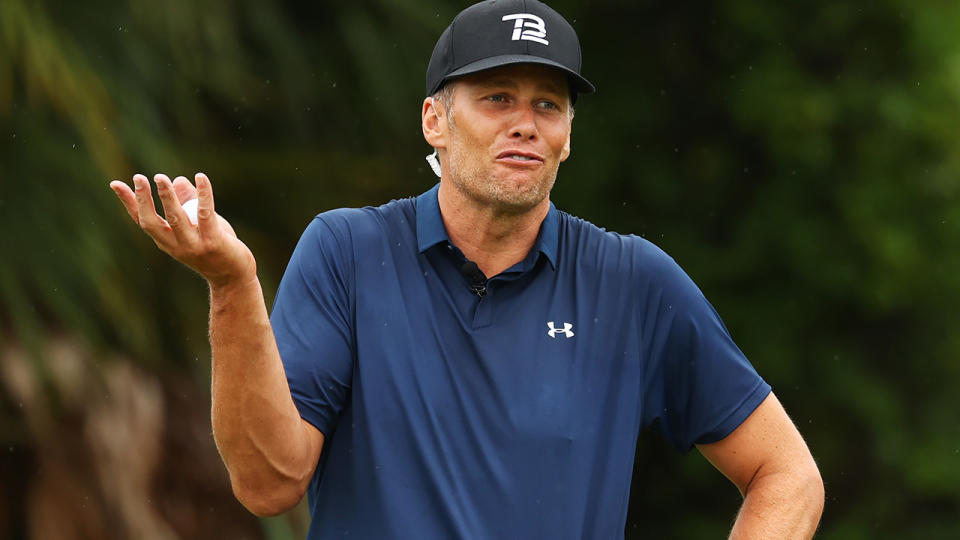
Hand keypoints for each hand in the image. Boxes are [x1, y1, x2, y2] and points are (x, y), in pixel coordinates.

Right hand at [109, 173, 255, 287]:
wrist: (233, 278)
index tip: (114, 184)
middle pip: (152, 222)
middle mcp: (175, 245)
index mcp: (166, 241)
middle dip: (144, 199)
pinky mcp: (213, 242)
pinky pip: (205, 214)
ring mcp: (194, 245)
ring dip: (167, 197)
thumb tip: (178, 180)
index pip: (142, 221)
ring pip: (176, 219)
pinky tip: (201, 177)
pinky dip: (203, 194)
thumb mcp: (197, 226)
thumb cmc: (215, 249)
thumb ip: (187, 202)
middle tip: (138, 177)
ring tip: (161, 178)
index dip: (128, 202)